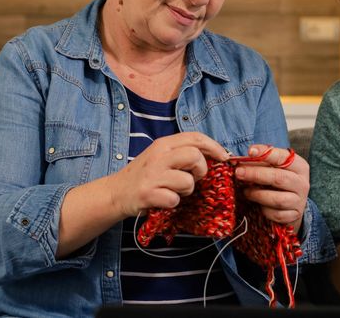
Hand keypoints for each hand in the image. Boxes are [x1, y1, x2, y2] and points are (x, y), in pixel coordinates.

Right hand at [112, 132, 229, 218]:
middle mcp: (158, 156)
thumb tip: (213, 154)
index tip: (224, 157)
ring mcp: (152, 175)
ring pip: (187, 181)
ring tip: (175, 190)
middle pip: (195, 156)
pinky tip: (163, 200)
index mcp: (163, 144)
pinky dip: (173, 203)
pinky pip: (174, 199)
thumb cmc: (144, 175)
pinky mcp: (148, 194)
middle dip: (200, 170)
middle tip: (193, 178)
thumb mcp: (161, 156)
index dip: (214, 146)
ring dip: (186, 190)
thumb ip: (182, 152)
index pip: (195, 137)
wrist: (115, 192)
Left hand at [234, 144, 308, 231]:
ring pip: (277, 199)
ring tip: (245, 191)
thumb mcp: (273, 167)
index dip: (266, 153)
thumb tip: (239, 160)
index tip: (250, 151)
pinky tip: (258, 204)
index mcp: (299, 166)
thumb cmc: (278, 179)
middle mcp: (302, 183)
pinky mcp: (293, 216)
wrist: (291, 202)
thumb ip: (260, 162)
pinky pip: (276, 214)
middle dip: (256, 174)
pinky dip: (264, 210)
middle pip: (278, 178)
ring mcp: (299, 201)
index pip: (283, 157)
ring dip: (257, 194)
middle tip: (239, 172)